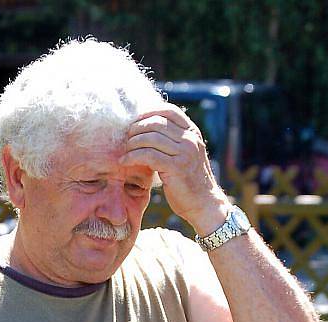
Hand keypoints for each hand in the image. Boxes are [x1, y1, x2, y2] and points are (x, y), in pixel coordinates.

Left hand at [121, 104, 229, 232]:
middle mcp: (190, 139)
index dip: (148, 113)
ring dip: (132, 143)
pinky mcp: (176, 167)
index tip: (134, 122)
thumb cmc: (189, 182)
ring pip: (151, 137)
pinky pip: (148, 155)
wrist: (204, 204)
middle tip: (124, 139)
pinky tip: (124, 162)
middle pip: (156, 122)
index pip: (169, 111)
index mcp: (192, 133)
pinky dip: (132, 157)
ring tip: (124, 152)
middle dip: (136, 129)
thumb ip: (172, 142)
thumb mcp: (184, 156)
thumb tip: (148, 131)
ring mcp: (184, 152)